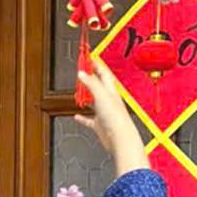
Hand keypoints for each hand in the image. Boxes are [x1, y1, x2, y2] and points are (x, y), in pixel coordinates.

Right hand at [76, 59, 147, 174]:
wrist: (120, 138)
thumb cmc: (116, 117)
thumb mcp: (101, 95)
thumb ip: (91, 83)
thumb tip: (82, 73)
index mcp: (110, 90)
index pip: (102, 73)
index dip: (94, 65)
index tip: (86, 58)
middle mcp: (107, 100)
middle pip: (96, 86)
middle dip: (88, 79)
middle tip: (79, 74)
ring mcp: (103, 112)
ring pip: (93, 102)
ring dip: (85, 97)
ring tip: (77, 92)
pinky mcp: (99, 125)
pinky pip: (89, 119)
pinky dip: (82, 117)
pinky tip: (77, 116)